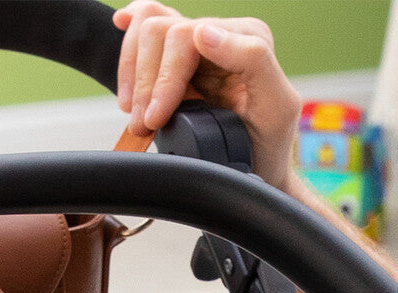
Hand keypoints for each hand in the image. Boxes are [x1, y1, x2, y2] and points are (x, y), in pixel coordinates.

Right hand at [112, 3, 301, 188]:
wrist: (258, 167)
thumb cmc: (268, 144)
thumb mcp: (277, 107)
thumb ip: (253, 60)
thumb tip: (203, 33)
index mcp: (249, 38)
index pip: (189, 37)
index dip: (166, 77)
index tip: (156, 117)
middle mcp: (224, 31)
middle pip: (163, 32)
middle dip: (148, 82)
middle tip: (143, 123)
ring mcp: (201, 39)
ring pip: (149, 28)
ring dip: (134, 73)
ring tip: (136, 114)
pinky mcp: (182, 51)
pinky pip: (149, 20)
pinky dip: (132, 31)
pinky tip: (121, 29)